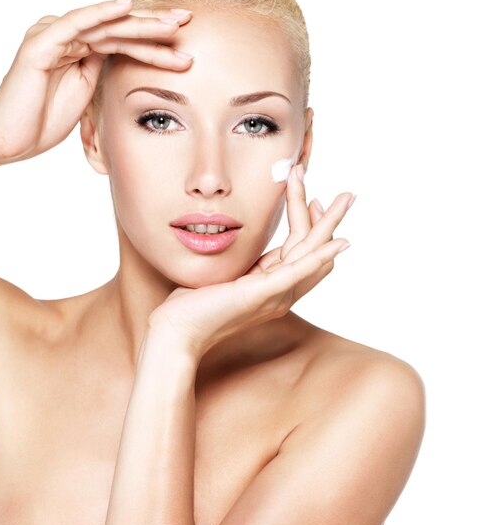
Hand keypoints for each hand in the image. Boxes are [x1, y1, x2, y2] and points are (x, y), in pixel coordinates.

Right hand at [0, 0, 192, 159]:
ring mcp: (54, 35)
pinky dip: (102, 13)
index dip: (154, 37)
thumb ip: (101, 70)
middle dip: (155, 24)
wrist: (12, 138)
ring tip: (173, 24)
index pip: (123, 37)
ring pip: (105, 25)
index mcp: (79, 48)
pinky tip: (127, 7)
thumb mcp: (85, 92)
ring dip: (141, 23)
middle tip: (189, 19)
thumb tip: (127, 58)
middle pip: (119, 26)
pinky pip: (77, 22)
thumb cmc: (44, 119)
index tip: (186, 41)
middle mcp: (68, 36)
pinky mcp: (42, 43)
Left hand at [147, 165, 355, 360]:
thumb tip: (235, 237)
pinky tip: (338, 241)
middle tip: (347, 194)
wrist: (177, 330)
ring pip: (311, 252)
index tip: (310, 196)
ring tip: (346, 199)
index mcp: (271, 285)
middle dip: (329, 218)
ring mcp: (274, 294)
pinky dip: (320, 255)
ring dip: (329, 222)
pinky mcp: (261, 293)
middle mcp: (280, 292)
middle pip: (314, 249)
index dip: (309, 222)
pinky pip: (298, 271)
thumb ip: (239, 261)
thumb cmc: (193, 304)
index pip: (300, 249)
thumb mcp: (224, 273)